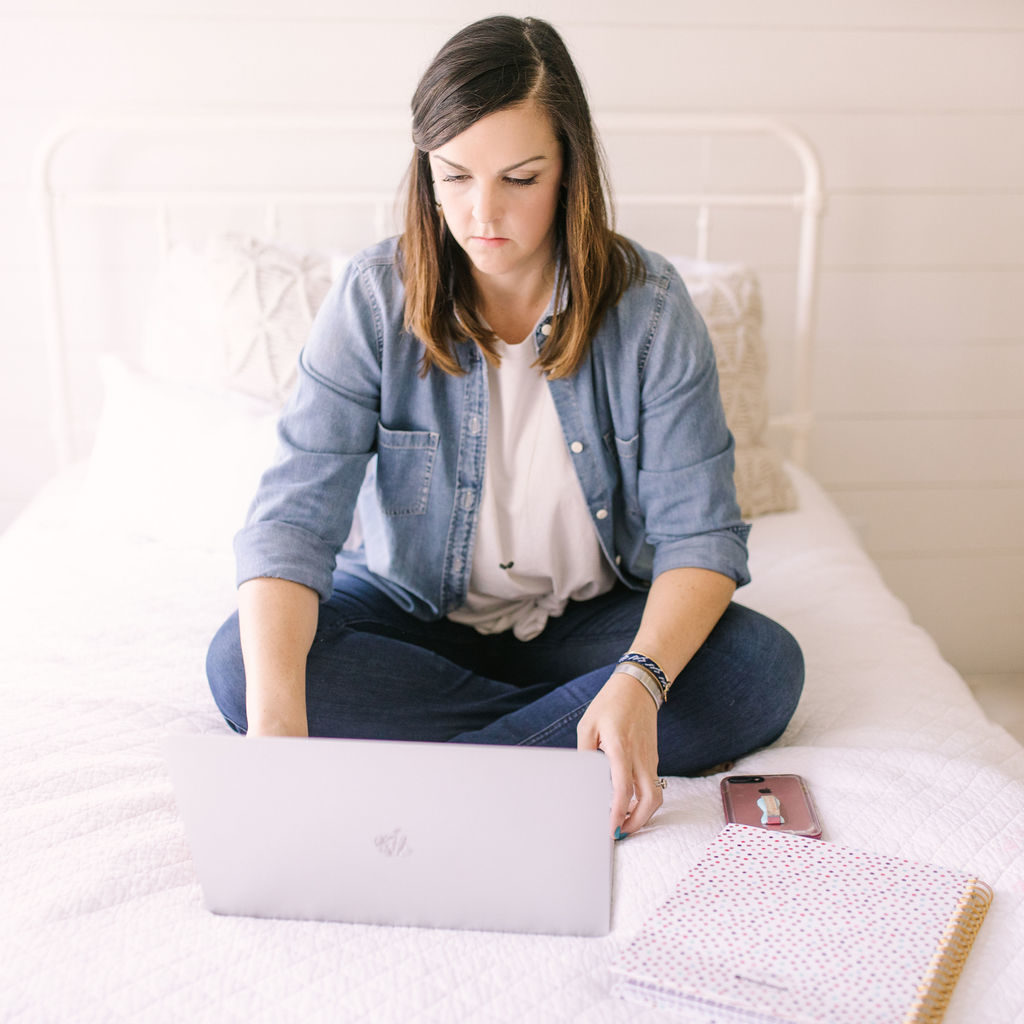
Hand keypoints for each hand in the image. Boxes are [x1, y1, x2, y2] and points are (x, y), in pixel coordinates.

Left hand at [577, 671, 661, 838]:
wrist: (638, 687)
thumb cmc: (610, 704)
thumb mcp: (588, 726)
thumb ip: (585, 754)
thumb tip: (582, 779)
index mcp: (621, 749)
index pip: (623, 790)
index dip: (618, 813)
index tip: (610, 829)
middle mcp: (640, 757)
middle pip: (650, 800)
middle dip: (638, 822)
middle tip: (620, 832)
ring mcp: (650, 759)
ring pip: (656, 795)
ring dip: (643, 814)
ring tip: (624, 821)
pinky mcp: (653, 758)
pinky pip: (654, 785)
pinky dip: (644, 800)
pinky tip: (629, 803)